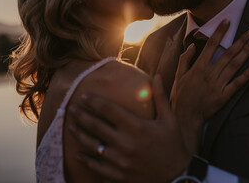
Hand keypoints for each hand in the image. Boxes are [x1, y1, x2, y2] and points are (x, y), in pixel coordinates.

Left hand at [70, 76, 191, 182]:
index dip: (94, 102)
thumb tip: (158, 76)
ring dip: (80, 134)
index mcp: (137, 127)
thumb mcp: (170, 120)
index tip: (84, 96)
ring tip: (71, 126)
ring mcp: (120, 161)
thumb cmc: (173, 145)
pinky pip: (97, 166)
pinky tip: (78, 153)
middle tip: (72, 108)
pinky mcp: (118, 175)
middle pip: (96, 126)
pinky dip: (86, 159)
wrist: (178, 177)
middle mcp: (125, 143)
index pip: (109, 110)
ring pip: (93, 145)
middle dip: (81, 115)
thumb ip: (160, 97)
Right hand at [171, 19, 248, 153]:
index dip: (220, 32)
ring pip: (234, 65)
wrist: (185, 116)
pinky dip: (247, 75)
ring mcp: (218, 85)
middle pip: (228, 53)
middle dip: (241, 40)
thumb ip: (185, 59)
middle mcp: (210, 74)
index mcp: (199, 67)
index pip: (211, 45)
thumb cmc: (181, 95)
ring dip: (246, 52)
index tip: (227, 21)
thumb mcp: (178, 76)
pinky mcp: (224, 96)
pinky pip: (237, 83)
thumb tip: (193, 45)